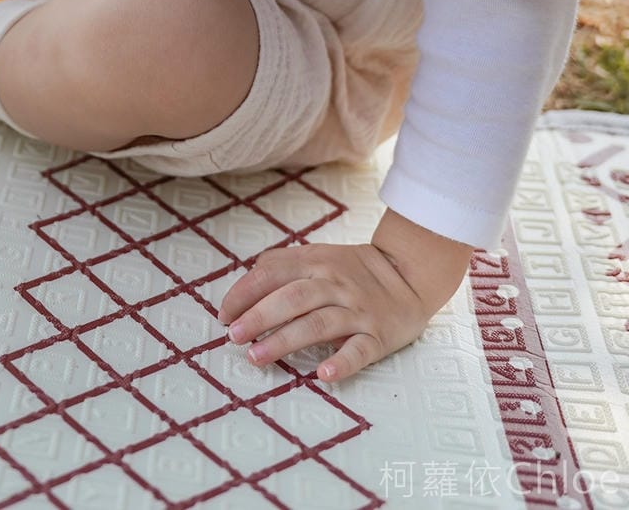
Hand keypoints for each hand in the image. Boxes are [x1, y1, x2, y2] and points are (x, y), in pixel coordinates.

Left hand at [217, 238, 456, 383]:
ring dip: (285, 340)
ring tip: (257, 356)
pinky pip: (359, 350)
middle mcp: (334, 284)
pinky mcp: (378, 335)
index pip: (272, 273)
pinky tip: (323, 374)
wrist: (407, 273)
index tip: (223, 314)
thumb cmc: (351, 270)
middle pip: (292, 298)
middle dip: (258, 317)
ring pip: (318, 324)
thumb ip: (283, 264)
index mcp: (315, 262)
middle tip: (233, 336)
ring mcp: (356, 310)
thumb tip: (245, 282)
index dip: (245, 293)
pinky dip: (342, 362)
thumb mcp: (317, 256)